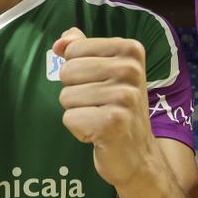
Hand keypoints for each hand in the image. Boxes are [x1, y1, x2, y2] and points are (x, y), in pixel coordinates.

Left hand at [54, 27, 155, 188]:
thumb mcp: (106, 71)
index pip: (74, 49)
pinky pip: (69, 118)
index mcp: (130, 50)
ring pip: (66, 96)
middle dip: (75, 92)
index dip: (78, 70)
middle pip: (67, 71)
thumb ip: (81, 48)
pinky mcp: (113, 122)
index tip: (100, 84)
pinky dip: (79, 130)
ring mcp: (124, 96)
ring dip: (77, 112)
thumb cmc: (118, 109)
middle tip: (99, 105)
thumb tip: (59, 42)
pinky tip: (99, 134)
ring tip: (100, 119)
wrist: (138, 156)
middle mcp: (130, 70)